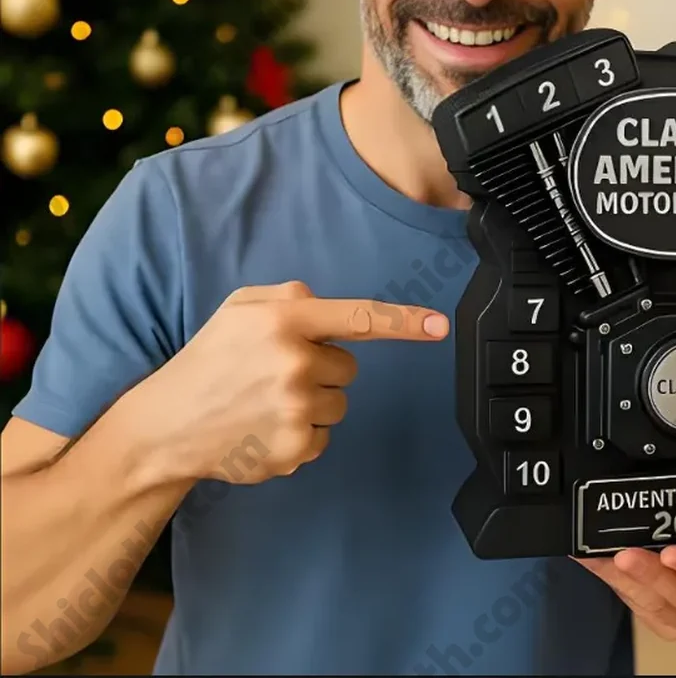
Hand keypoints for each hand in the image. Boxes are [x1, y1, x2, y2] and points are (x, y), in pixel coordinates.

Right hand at [135, 280, 448, 483]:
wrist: (166, 427)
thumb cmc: (208, 360)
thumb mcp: (240, 308)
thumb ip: (291, 296)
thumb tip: (329, 306)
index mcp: (284, 320)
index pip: (359, 317)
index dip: (404, 321)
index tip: (439, 325)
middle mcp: (296, 362)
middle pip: (348, 367)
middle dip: (321, 368)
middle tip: (275, 374)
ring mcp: (297, 410)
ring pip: (339, 403)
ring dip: (313, 402)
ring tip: (266, 403)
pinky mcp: (296, 449)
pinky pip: (324, 436)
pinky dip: (302, 434)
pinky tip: (265, 428)